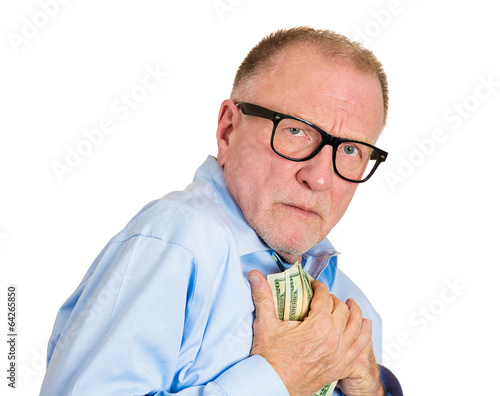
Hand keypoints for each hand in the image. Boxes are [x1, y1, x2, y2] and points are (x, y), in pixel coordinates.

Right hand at [248, 270, 382, 395]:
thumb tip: (254, 275)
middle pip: (342, 310)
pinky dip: (365, 334)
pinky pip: (360, 347)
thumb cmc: (268, 358)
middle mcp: (333, 339)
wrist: (272, 386)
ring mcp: (339, 354)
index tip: (314, 285)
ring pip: (356, 326)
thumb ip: (262, 296)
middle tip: (325, 297)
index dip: (319, 287)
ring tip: (352, 305)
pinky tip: (365, 326)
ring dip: (355, 312)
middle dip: (334, 299)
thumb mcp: (265, 324)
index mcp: (318, 326)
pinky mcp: (340, 367)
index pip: (325, 298)